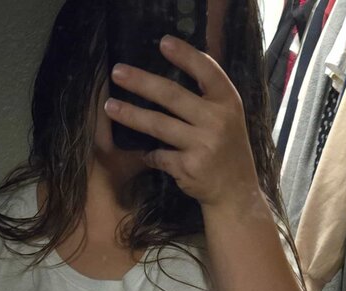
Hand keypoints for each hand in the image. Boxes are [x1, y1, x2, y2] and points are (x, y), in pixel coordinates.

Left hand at [104, 34, 260, 208]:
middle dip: (141, 82)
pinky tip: (144, 153)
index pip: (207, 71)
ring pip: (158, 125)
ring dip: (131, 115)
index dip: (185, 55)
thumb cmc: (227, 149)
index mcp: (228, 102)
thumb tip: (168, 72)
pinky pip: (159, 155)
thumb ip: (208, 97)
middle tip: (117, 72)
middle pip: (172, 95)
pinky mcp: (188, 168)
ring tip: (109, 107)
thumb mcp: (228, 117)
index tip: (163, 42)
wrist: (236, 192)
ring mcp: (202, 145)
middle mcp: (216, 121)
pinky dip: (149, 154)